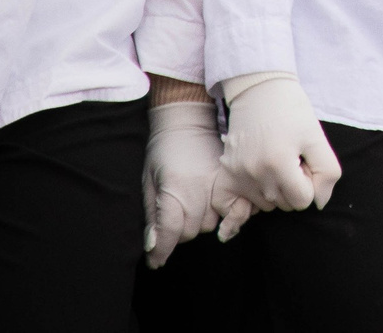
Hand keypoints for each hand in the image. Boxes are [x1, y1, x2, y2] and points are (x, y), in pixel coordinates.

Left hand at [143, 99, 223, 267]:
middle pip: (190, 232)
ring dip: (198, 222)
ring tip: (191, 204)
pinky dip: (227, 216)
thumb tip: (153, 246)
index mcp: (175, 190)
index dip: (161, 251)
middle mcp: (200, 192)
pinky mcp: (232, 181)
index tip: (155, 261)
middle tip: (171, 216)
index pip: (170, 234)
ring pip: (209, 225)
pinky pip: (234, 211)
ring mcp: (219, 186)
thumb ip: (152, 215)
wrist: (187, 120)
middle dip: (178, 231)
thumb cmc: (162, 150)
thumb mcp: (148, 181)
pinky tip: (217, 212)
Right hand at [217, 74, 341, 235]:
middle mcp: (254, 174)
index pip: (303, 201)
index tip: (304, 159)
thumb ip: (327, 172)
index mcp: (279, 164)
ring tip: (274, 159)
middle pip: (284, 204)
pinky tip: (256, 183)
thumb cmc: (292, 111)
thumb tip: (318, 203)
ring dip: (274, 189)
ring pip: (266, 204)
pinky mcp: (226, 172)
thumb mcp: (317, 137)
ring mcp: (237, 174)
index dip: (309, 181)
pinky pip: (230, 206)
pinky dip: (245, 202)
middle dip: (293, 186)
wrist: (259, 89)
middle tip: (290, 157)